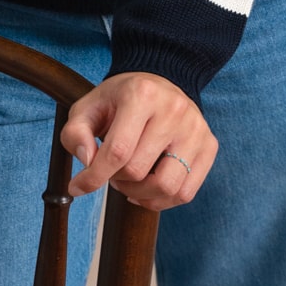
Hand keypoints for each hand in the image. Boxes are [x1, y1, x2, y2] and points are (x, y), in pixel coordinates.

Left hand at [59, 71, 216, 211]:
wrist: (159, 84)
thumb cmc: (119, 100)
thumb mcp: (88, 108)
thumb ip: (76, 133)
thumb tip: (88, 161)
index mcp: (142, 94)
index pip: (117, 151)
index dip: (94, 177)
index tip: (77, 187)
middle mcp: (174, 109)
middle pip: (138, 171)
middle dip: (116, 180)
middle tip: (110, 171)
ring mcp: (196, 128)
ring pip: (166, 186)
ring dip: (139, 194)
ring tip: (129, 181)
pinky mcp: (209, 145)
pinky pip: (186, 192)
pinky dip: (161, 200)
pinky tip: (147, 189)